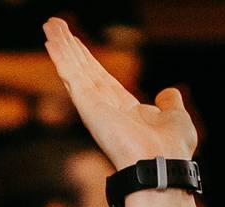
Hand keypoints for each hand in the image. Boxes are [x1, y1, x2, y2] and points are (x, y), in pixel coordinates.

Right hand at [44, 17, 194, 168]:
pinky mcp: (88, 104)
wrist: (163, 162)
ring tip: (50, 25)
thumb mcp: (175, 117)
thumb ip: (169, 104)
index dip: (87, 59)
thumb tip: (169, 94)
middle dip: (69, 47)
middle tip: (54, 26)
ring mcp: (93, 104)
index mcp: (121, 107)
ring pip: (73, 68)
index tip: (75, 44)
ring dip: (61, 46)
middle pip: (83, 68)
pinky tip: (51, 41)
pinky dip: (61, 57)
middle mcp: (103, 104)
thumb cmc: (170, 147)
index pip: (100, 77)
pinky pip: (72, 75)